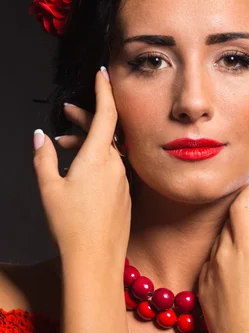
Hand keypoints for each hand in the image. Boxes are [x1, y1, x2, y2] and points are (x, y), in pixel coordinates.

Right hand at [32, 68, 130, 273]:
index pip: (106, 113)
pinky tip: (81, 168)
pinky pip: (113, 166)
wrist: (96, 258)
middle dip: (86, 117)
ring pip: (108, 149)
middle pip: (105, 130)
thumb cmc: (71, 225)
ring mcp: (123, 179)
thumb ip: (43, 158)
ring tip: (64, 143)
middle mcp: (115, 164)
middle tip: (68, 112)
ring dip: (89, 140)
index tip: (102, 73)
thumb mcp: (48, 188)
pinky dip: (97, 159)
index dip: (104, 90)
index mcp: (97, 158)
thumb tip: (40, 137)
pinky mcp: (125, 193)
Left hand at [197, 185, 248, 332]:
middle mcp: (222, 253)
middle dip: (245, 216)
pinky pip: (210, 263)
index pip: (238, 208)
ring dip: (233, 237)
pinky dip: (222, 257)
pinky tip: (235, 269)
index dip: (245, 196)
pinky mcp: (201, 287)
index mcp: (245, 246)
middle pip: (229, 223)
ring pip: (219, 243)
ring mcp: (208, 270)